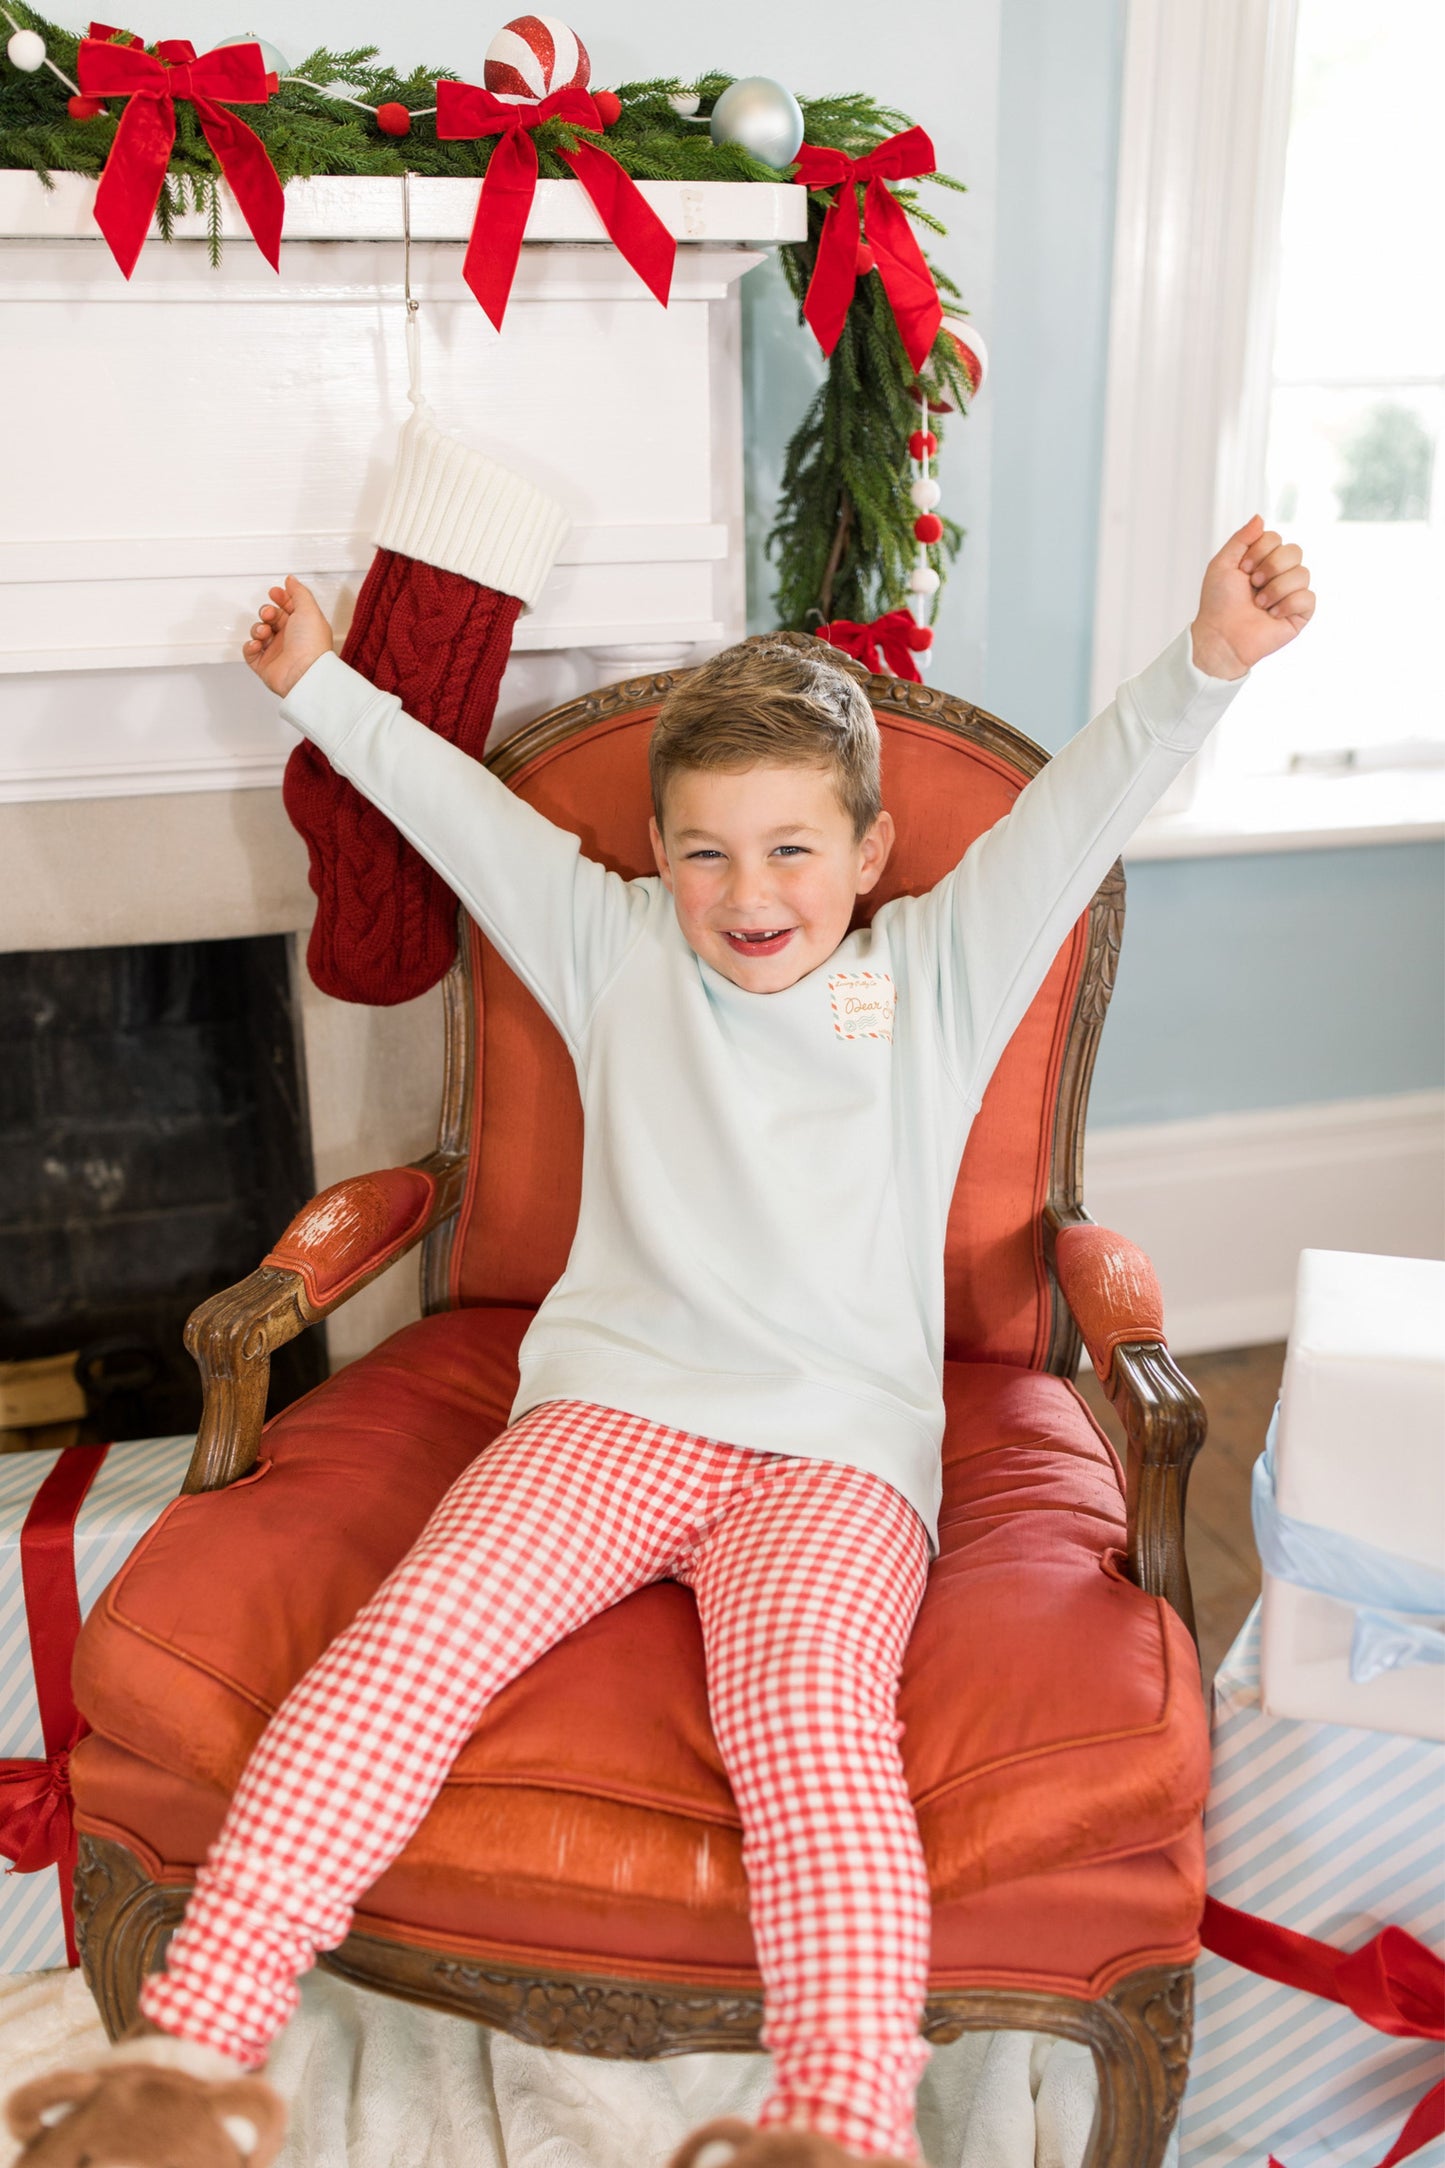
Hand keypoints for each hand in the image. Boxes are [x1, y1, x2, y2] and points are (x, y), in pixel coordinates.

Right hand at [242, 575, 333, 696]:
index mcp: (303, 625)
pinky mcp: (265, 665)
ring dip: (257, 628)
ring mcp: (277, 652)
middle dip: (266, 612)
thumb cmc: (311, 645)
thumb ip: (299, 592)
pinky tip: (257, 644)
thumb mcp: (309, 609)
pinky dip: (250, 646)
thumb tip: (291, 580)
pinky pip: (250, 652)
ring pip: (258, 632)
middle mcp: (290, 638)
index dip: (280, 598)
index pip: (288, 607)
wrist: (304, 674)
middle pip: (270, 618)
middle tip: (269, 614)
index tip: (274, 592)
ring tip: (264, 632)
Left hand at [1190, 513, 1316, 679]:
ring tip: (1259, 605)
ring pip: (1303, 574)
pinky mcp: (1300, 614)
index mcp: (1264, 560)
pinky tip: (1272, 616)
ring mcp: (1292, 593)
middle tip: (1253, 585)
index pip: (1276, 538)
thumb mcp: (1223, 564)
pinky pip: (1308, 597)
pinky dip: (1287, 605)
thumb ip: (1241, 538)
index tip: (1242, 570)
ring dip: (1275, 590)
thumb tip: (1260, 517)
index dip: (1259, 552)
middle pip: (1294, 551)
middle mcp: (1280, 574)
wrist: (1221, 636)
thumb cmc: (1218, 603)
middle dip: (1271, 567)